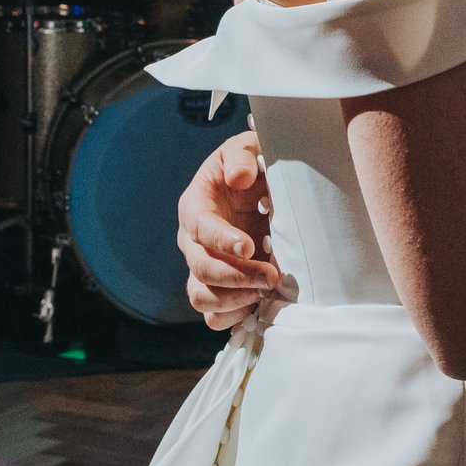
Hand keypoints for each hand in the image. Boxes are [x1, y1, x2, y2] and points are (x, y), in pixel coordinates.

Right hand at [177, 129, 283, 329]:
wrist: (262, 189)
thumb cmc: (251, 166)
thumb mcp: (248, 147)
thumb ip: (241, 155)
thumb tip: (238, 178)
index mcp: (196, 206)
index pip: (200, 227)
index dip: (222, 240)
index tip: (249, 247)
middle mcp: (193, 242)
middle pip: (200, 269)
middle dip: (236, 277)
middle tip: (271, 276)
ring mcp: (204, 269)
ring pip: (202, 298)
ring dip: (234, 301)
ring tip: (267, 292)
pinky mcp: (220, 289)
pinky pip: (215, 316)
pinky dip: (235, 318)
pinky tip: (262, 307)